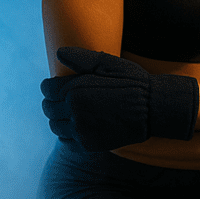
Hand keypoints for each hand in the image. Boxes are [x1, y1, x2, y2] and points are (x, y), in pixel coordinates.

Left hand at [40, 47, 198, 151]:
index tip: (57, 84)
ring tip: (71, 112)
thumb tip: (58, 52)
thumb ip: (81, 58)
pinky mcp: (88, 146)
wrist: (153, 109)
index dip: (50, 85)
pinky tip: (77, 126)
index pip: (47, 89)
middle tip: (63, 98)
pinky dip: (66, 134)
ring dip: (59, 118)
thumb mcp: (109, 64)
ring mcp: (80, 131)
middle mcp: (74, 112)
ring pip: (55, 126)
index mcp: (75, 90)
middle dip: (53, 101)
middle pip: (48, 108)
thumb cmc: (132, 82)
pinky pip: (65, 142)